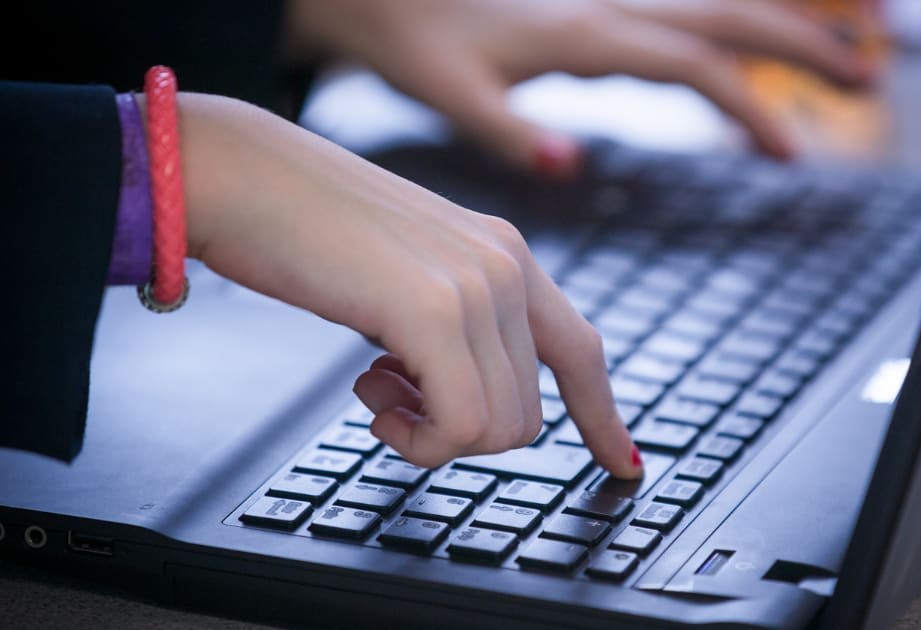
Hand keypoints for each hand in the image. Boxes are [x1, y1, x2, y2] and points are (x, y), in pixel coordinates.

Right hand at [178, 93, 641, 477]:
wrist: (241, 173)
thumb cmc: (304, 224)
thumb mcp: (407, 273)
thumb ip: (452, 321)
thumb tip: (459, 396)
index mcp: (505, 253)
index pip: (582, 350)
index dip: (603, 416)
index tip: (624, 462)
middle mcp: (505, 267)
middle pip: (527, 413)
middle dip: (461, 430)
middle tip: (393, 396)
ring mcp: (477, 287)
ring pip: (497, 429)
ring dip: (431, 434)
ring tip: (374, 387)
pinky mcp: (435, 311)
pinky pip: (460, 427)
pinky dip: (417, 441)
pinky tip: (373, 401)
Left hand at [287, 0, 874, 177]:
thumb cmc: (409, 39)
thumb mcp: (450, 94)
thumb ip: (513, 133)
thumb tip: (572, 166)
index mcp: (585, 33)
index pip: (692, 65)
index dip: (749, 105)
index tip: (789, 153)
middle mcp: (610, 5)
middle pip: (730, 14)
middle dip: (805, 44)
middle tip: (870, 75)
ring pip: (718, 1)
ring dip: (787, 20)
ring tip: (854, 42)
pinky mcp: (600, 5)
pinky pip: (688, 7)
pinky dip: (739, 18)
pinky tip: (765, 35)